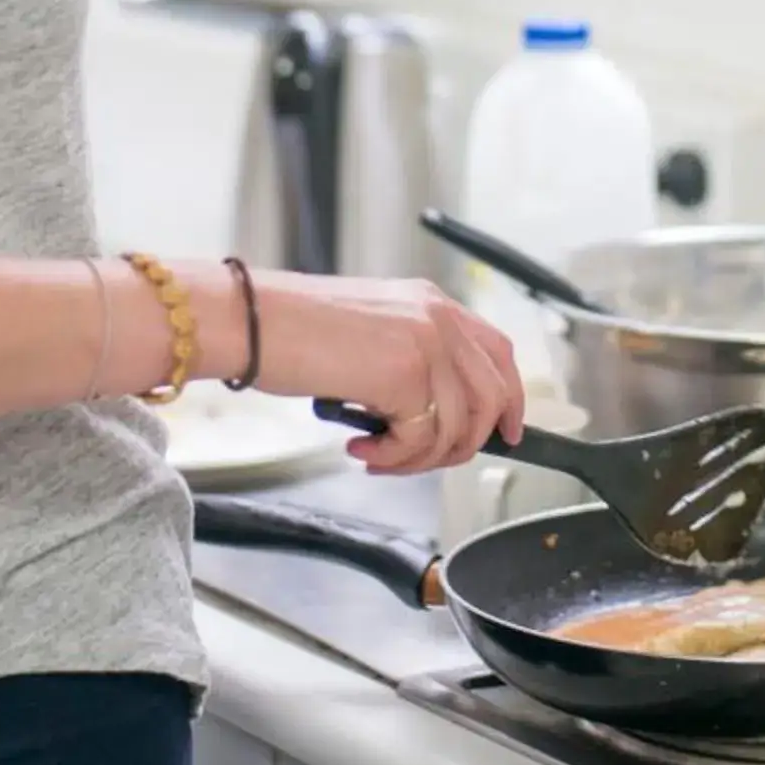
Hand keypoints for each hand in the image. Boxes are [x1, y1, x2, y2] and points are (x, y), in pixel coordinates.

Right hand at [250, 272, 524, 474]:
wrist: (253, 320)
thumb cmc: (292, 328)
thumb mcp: (371, 331)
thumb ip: (412, 359)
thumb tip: (435, 414)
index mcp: (433, 303)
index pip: (499, 353)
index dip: (511, 399)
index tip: (507, 433)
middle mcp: (440, 319)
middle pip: (492, 397)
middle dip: (464, 444)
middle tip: (423, 460)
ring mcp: (428, 346)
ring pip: (457, 428)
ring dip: (417, 458)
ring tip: (376, 454)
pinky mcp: (407, 376)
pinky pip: (421, 441)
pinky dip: (392, 458)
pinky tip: (360, 447)